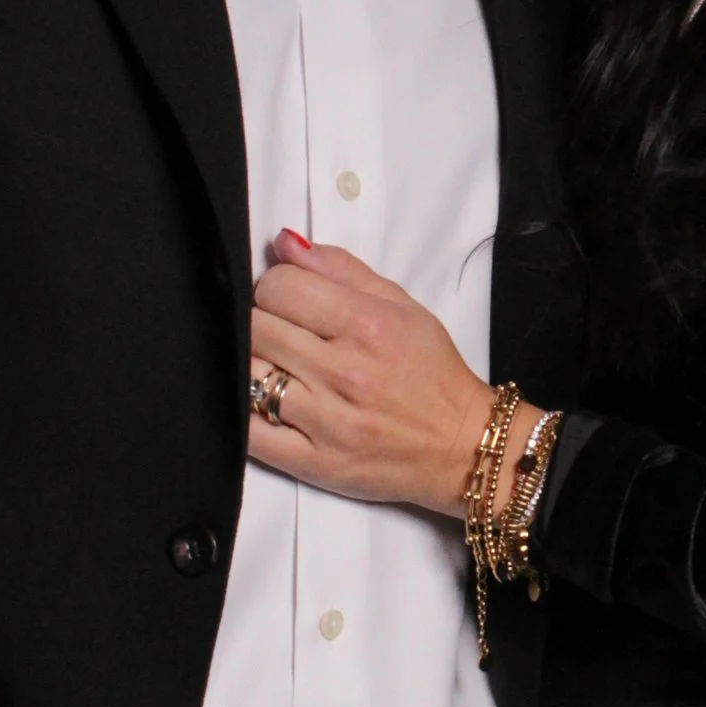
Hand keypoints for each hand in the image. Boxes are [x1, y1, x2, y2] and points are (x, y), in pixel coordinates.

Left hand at [248, 233, 499, 512]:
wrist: (461, 447)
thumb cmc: (431, 374)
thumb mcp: (400, 306)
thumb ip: (340, 269)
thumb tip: (284, 244)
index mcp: (368, 326)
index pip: (280, 287)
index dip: (274, 286)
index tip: (286, 298)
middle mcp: (345, 372)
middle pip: (256, 327)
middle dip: (260, 321)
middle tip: (279, 332)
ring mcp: (326, 420)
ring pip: (247, 375)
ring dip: (253, 365)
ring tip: (275, 367)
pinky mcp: (313, 462)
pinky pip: (251, 432)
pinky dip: (245, 413)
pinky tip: (262, 402)